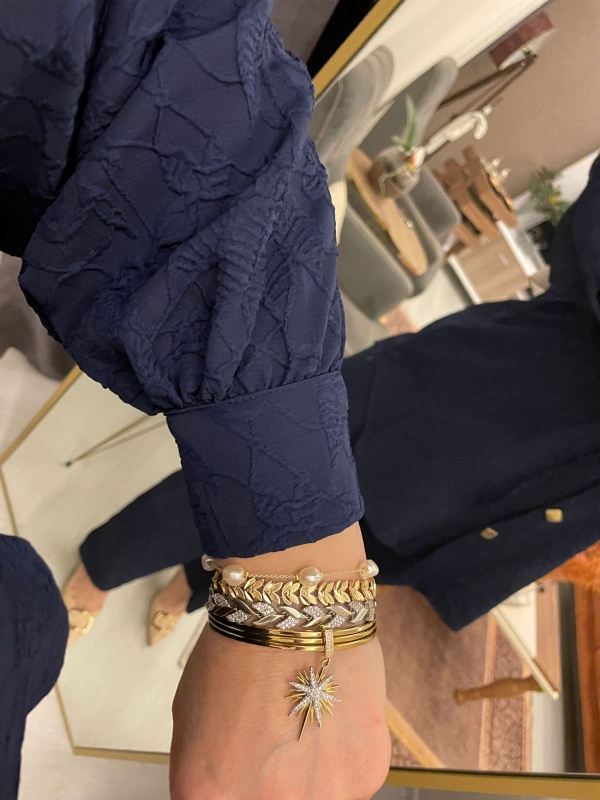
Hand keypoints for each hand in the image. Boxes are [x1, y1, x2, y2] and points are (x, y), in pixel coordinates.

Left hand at [170, 625, 389, 799]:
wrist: (295, 609)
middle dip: (269, 782)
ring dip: (310, 775)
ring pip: (315, 797)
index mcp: (210, 792)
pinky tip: (331, 715)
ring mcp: (322, 796)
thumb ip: (206, 770)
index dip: (229, 783)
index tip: (239, 767)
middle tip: (273, 741)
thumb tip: (226, 786)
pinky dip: (342, 755)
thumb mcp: (191, 716)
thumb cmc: (239, 648)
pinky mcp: (365, 775)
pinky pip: (349, 779)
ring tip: (306, 724)